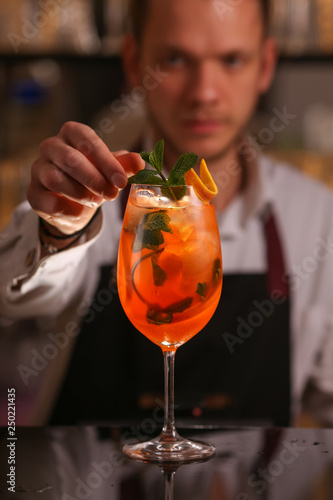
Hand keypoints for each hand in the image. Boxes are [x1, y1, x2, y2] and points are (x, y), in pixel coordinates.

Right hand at [27, 121, 144, 234]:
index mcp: (71, 134)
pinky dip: (65, 209)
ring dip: (80, 193)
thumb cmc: (92, 180)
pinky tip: (78, 212)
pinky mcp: (33, 193)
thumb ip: (124, 165)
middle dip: (95, 179)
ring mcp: (38, 169)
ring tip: (96, 202)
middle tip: (112, 195)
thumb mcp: (110, 171)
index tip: (122, 181)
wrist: (73, 207)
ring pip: (55, 178)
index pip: (87, 140)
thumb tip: (140, 161)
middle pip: (70, 159)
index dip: (106, 162)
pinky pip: (46, 200)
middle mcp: (51, 147)